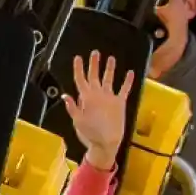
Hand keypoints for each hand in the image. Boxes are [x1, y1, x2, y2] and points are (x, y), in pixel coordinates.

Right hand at [60, 51, 133, 169]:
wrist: (107, 142)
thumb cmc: (90, 133)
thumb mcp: (76, 120)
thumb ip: (72, 106)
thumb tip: (65, 95)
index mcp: (86, 98)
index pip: (80, 79)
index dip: (78, 68)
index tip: (78, 58)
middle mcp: (98, 94)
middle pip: (94, 76)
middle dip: (94, 63)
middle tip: (95, 52)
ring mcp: (110, 97)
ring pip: (108, 79)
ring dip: (109, 68)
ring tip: (111, 58)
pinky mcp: (120, 102)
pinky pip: (125, 89)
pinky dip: (128, 81)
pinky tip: (131, 73)